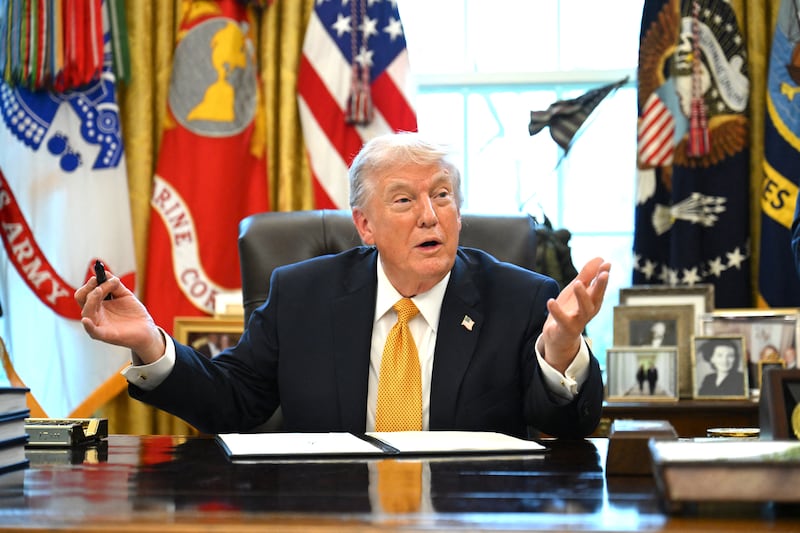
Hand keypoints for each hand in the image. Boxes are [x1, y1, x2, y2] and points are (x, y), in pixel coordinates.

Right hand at [74, 271, 164, 362]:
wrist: (147, 329)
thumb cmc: (134, 313)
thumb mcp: (125, 295)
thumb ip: (115, 285)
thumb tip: (105, 273)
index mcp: (97, 304)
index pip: (86, 292)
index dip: (91, 283)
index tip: (99, 274)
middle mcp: (95, 314)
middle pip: (82, 299)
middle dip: (89, 288)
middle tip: (98, 280)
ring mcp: (98, 324)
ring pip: (86, 311)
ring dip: (92, 298)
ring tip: (100, 290)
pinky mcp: (105, 335)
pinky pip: (93, 331)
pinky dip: (88, 326)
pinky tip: (86, 320)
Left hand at [540, 257, 610, 372]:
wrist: (558, 336)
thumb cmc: (570, 310)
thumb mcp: (576, 290)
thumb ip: (587, 275)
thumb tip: (601, 258)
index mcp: (592, 300)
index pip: (600, 287)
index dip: (603, 276)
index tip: (607, 264)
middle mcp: (588, 311)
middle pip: (597, 298)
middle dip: (601, 286)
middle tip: (604, 273)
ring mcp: (578, 321)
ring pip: (584, 310)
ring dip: (582, 297)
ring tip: (576, 283)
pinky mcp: (565, 329)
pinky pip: (562, 321)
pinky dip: (557, 312)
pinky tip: (551, 301)